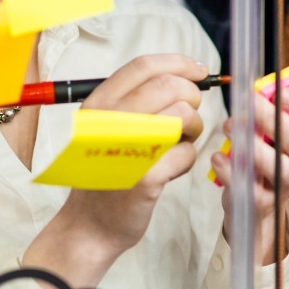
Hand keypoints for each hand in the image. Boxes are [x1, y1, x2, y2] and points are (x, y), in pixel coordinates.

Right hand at [22, 54, 208, 288]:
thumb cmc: (106, 172)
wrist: (89, 225)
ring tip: (181, 143)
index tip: (198, 71)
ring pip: (184, 116)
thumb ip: (135, 100)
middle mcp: (108, 121)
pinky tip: (171, 169)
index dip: (178, 63)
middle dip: (191, 99)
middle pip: (170, 87)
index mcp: (98, 104)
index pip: (144, 66)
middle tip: (190, 117)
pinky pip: (187, 152)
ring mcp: (127, 147)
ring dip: (193, 129)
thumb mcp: (105, 127)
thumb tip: (186, 75)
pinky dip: (187, 159)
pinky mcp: (146, 176)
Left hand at [210, 46, 288, 264]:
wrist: (259, 194)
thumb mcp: (288, 113)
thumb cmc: (274, 143)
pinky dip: (233, 173)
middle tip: (249, 102)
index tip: (285, 92)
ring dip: (253, 145)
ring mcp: (285, 182)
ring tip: (230, 126)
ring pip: (279, 168)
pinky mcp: (262, 200)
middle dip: (273, 120)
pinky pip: (252, 191)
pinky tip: (219, 157)